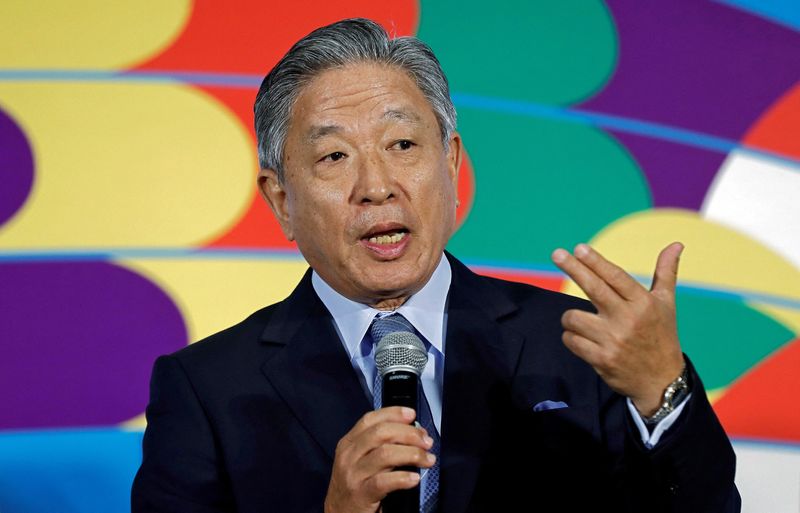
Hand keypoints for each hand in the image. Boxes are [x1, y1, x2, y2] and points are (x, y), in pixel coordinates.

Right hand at [324, 406, 434, 512]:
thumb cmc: (354, 485)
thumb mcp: (359, 460)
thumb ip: (379, 445)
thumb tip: (413, 433)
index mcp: (348, 443)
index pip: (370, 420)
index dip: (393, 414)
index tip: (412, 415)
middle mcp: (349, 456)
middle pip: (381, 434)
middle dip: (409, 434)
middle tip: (426, 441)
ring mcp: (353, 475)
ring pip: (386, 454)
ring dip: (412, 454)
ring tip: (427, 459)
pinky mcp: (361, 494)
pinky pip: (384, 482)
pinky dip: (403, 478)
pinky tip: (414, 479)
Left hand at [551, 242, 684, 415]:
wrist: (662, 382)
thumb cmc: (661, 335)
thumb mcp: (666, 303)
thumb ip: (665, 273)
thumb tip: (676, 244)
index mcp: (644, 303)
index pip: (616, 276)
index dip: (596, 261)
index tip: (579, 247)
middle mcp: (628, 319)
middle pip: (594, 288)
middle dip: (573, 268)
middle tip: (556, 253)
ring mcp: (613, 340)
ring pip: (573, 317)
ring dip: (571, 318)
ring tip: (583, 322)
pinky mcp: (601, 359)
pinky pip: (571, 339)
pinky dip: (571, 337)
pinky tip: (583, 340)